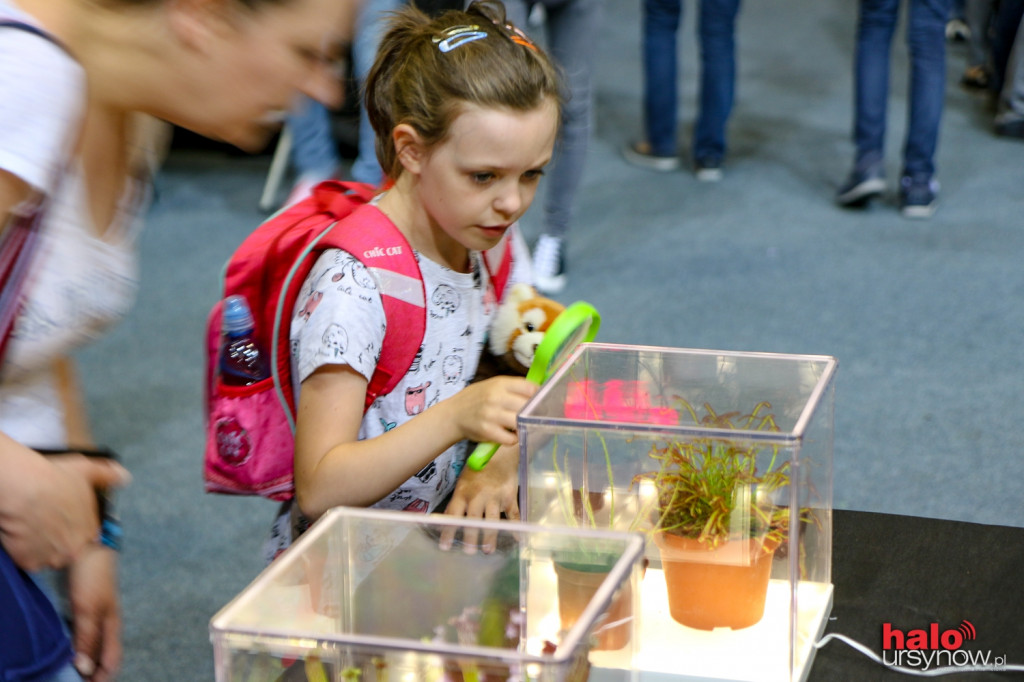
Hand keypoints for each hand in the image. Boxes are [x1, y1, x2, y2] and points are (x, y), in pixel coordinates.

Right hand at [0, 444, 130, 570]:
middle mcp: (74, 549)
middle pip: (66, 549)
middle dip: (57, 539)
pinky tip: (20, 534)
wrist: (23, 488)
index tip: (61, 517)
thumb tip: (124, 478)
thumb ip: (107, 476)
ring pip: (45, 556)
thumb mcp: (86, 470)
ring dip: (39, 546)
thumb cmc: (55, 478)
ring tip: (30, 525)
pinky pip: (26, 560)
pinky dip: (22, 551)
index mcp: (89, 531)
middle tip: (44, 521)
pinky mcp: (29, 563)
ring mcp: (51, 558)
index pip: (84, 536)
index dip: (72, 526)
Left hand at [67, 544, 121, 681]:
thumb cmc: (94, 576)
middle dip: (93, 670)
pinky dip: (77, 645)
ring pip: (93, 645)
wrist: (90, 545)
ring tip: (70, 669)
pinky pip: (84, 634)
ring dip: (84, 658)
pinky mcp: (86, 606)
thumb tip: (83, 668)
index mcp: (113, 625)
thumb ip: (87, 640)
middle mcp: (107, 622)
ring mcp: (97, 613)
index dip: (103, 676)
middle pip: (103, 655)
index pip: (113, 660)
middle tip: (77, 680)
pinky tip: (66, 647)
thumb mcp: (88, 611)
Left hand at [441, 444, 519, 552]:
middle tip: (468, 551)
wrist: (499, 454)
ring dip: (491, 535)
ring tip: (488, 550)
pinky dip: (516, 527)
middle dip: (471, 535)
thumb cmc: (477, 472)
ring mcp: (495, 497)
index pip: (453, 515)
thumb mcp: (462, 484)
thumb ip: (456, 503)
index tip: (445, 546)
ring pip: (492, 518)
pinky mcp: (510, 497)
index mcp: (463, 494)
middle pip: (474, 518)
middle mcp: (478, 496)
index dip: (449, 530)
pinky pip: (513, 514)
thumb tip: (445, 522)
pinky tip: (517, 539)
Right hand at [447, 376, 536, 445]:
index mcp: (500, 384)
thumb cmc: (476, 399)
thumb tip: (539, 393)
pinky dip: (513, 439)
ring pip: (521, 423)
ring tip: (520, 427)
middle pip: (527, 407)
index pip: (530, 388)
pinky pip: (511, 439)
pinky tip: (509, 435)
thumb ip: (513, 388)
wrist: (452, 415)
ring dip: (524, 428)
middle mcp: (496, 398)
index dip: (540, 397)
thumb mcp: (492, 386)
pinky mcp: (488, 431)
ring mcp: (492, 415)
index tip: (543, 403)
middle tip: (534, 418)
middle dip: (534, 414)